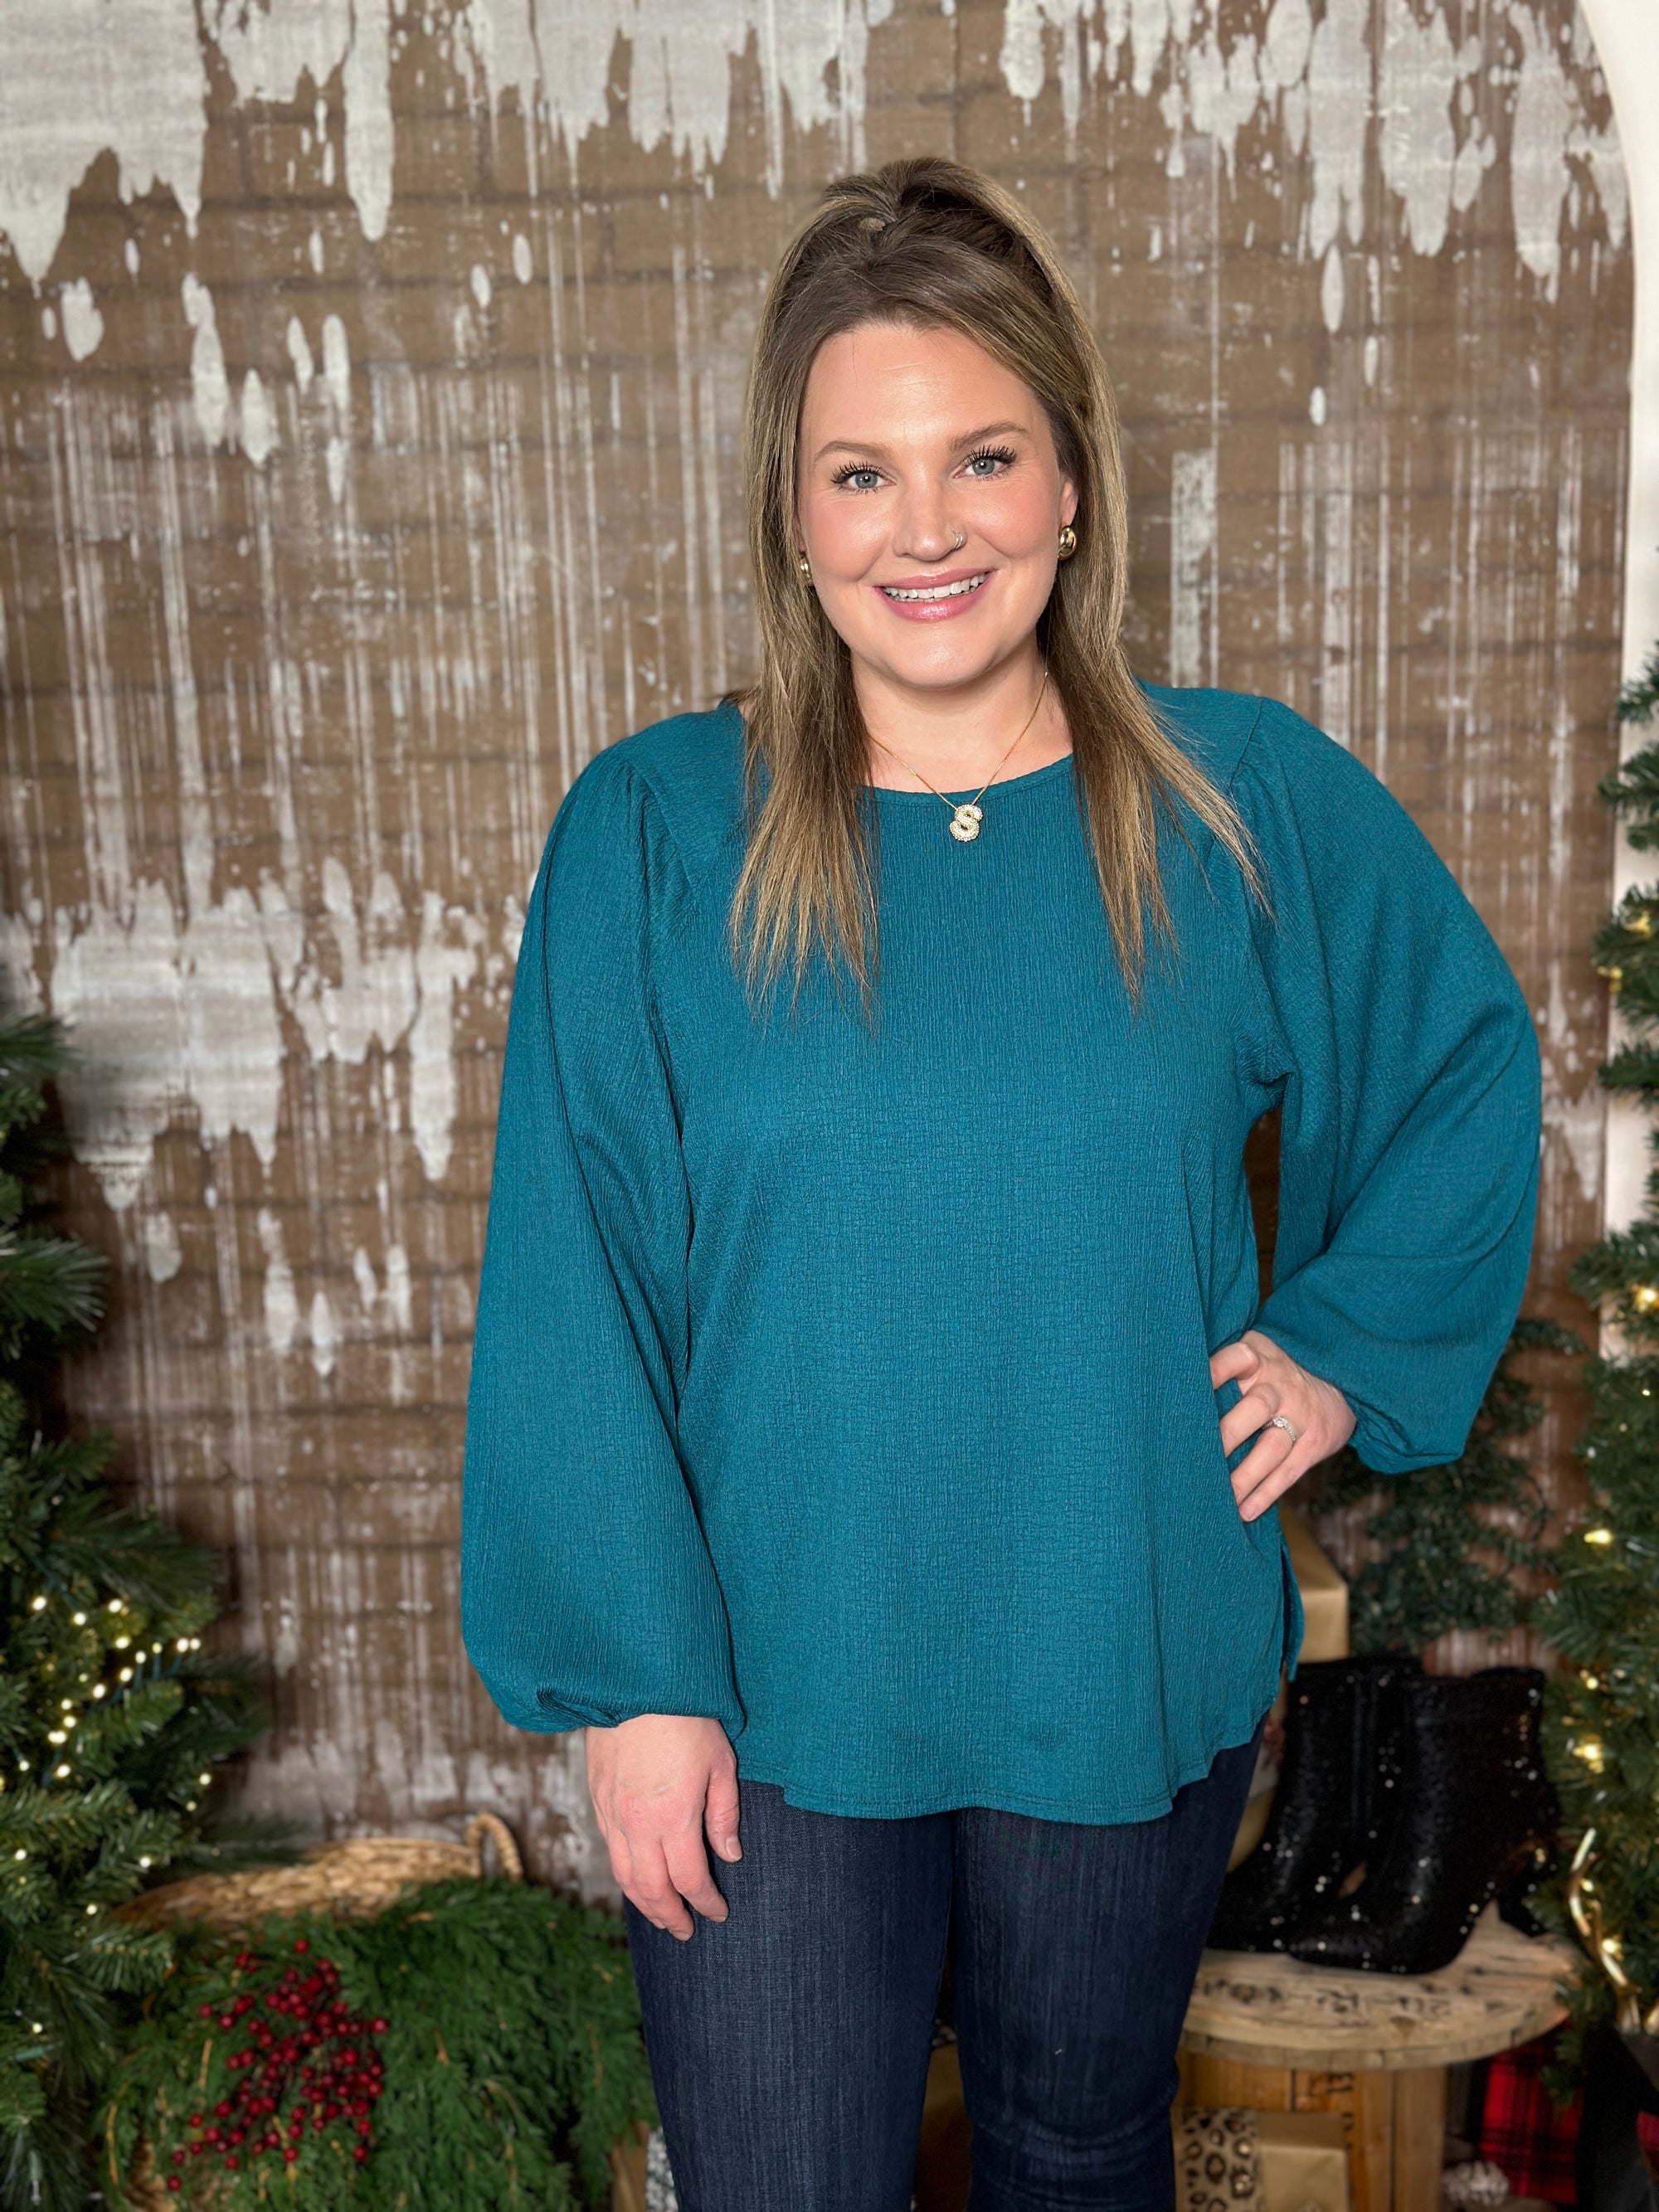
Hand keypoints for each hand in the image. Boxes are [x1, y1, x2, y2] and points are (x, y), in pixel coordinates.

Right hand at [584, 1713, 740, 1939]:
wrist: (635, 1682)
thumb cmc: (686, 1718)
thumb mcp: (720, 1763)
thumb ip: (723, 1814)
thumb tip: (729, 1855)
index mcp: (672, 1817)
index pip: (689, 1879)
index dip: (705, 1902)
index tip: (719, 1913)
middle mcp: (636, 1824)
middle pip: (651, 1889)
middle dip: (670, 1916)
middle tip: (686, 1931)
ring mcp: (612, 1812)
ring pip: (624, 1875)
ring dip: (643, 1903)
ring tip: (661, 1915)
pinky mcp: (598, 1798)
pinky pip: (610, 1849)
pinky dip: (625, 1873)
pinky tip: (637, 1876)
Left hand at [1208, 1328, 1355, 1521]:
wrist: (1334, 1388)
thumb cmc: (1269, 1375)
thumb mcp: (1252, 1356)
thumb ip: (1220, 1367)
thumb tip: (1165, 1385)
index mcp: (1259, 1358)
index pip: (1239, 1358)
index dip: (1216, 1370)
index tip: (1191, 1388)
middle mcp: (1280, 1385)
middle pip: (1257, 1407)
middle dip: (1228, 1434)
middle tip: (1197, 1457)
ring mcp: (1300, 1415)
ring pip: (1272, 1446)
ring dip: (1246, 1475)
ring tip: (1221, 1498)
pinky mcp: (1313, 1444)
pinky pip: (1289, 1471)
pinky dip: (1266, 1493)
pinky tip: (1245, 1511)